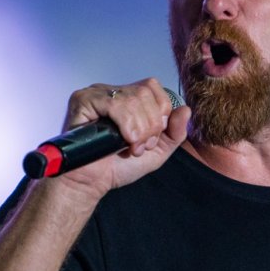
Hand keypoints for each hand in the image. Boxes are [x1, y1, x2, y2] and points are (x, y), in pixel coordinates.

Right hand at [56, 78, 190, 195]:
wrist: (92, 182)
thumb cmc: (119, 166)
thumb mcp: (157, 151)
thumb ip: (175, 132)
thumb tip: (186, 109)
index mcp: (129, 98)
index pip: (153, 87)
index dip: (160, 114)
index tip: (150, 140)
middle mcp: (112, 92)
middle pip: (146, 92)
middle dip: (150, 125)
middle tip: (139, 146)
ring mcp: (97, 94)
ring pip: (133, 98)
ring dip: (139, 129)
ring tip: (130, 147)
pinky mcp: (83, 100)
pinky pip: (114, 104)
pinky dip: (126, 125)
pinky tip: (123, 140)